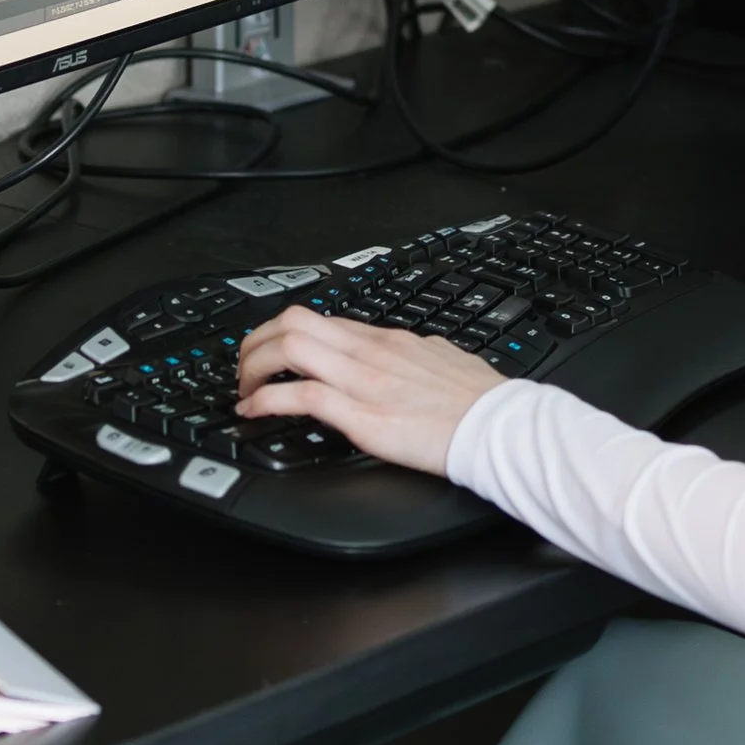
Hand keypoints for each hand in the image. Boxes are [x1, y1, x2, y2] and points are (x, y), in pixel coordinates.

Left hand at [235, 307, 505, 475]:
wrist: (500, 425)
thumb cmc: (479, 401)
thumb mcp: (440, 359)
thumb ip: (413, 356)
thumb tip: (406, 354)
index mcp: (388, 340)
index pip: (320, 319)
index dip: (282, 333)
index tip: (269, 353)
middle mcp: (370, 351)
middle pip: (293, 322)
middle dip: (256, 343)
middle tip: (246, 369)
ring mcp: (364, 380)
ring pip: (289, 348)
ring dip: (253, 368)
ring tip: (244, 390)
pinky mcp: (363, 415)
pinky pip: (301, 396)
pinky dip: (266, 401)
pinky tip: (253, 412)